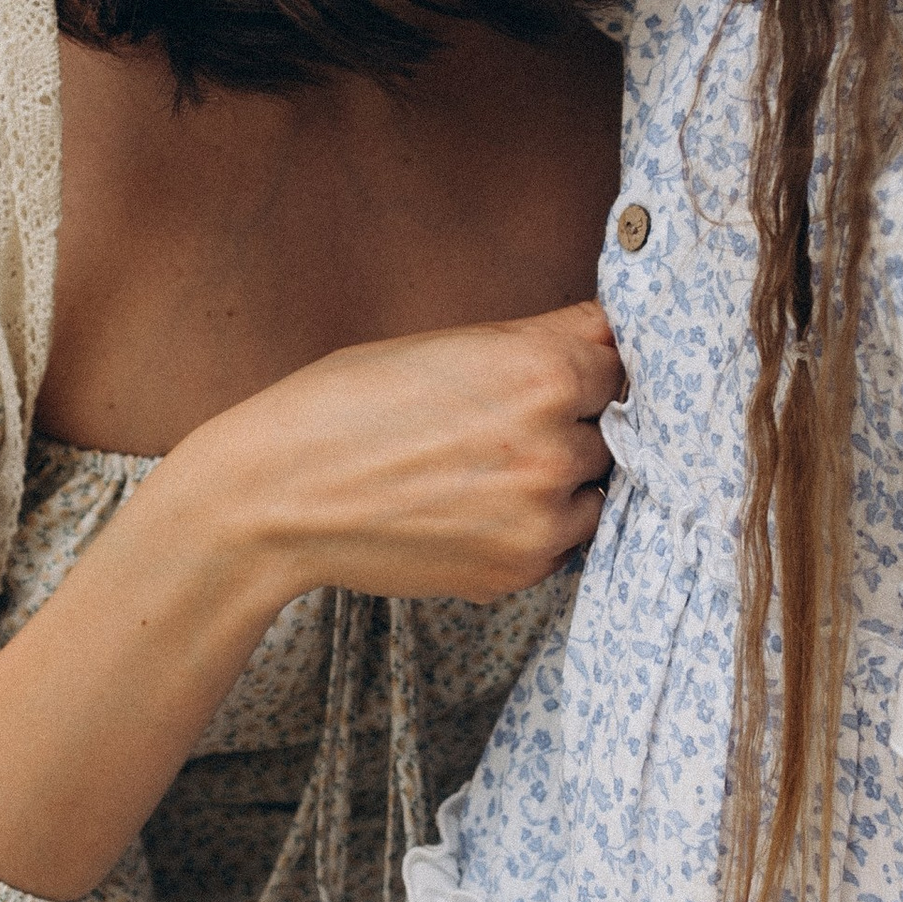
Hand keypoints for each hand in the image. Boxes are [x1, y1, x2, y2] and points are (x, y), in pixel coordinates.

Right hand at [164, 298, 622, 613]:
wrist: (279, 496)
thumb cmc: (347, 404)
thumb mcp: (449, 344)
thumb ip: (542, 340)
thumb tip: (614, 332)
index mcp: (543, 372)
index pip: (623, 358)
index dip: (588, 362)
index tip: (564, 369)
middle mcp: (555, 447)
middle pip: (615, 425)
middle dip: (574, 420)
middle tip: (499, 422)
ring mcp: (542, 518)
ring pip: (596, 486)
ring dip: (564, 477)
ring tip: (486, 467)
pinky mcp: (522, 569)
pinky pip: (564, 538)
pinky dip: (537, 524)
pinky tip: (474, 506)